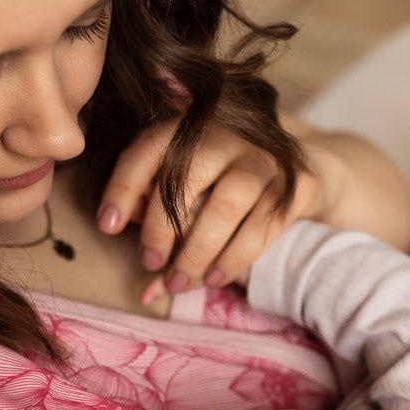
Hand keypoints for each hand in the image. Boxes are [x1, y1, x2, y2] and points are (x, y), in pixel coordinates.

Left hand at [95, 117, 333, 304]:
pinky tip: (214, 279)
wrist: (302, 170)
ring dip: (196, 254)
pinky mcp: (293, 186)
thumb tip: (113, 226)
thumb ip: (151, 199)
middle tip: (149, 263)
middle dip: (161, 229)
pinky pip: (259, 230)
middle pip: (184, 180)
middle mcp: (227, 134)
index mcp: (191, 125)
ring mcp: (263, 159)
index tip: (107, 226)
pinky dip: (232, 260)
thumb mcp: (185, 182)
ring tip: (179, 283)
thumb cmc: (225, 182)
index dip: (123, 188)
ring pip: (223, 209)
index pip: (148, 150)